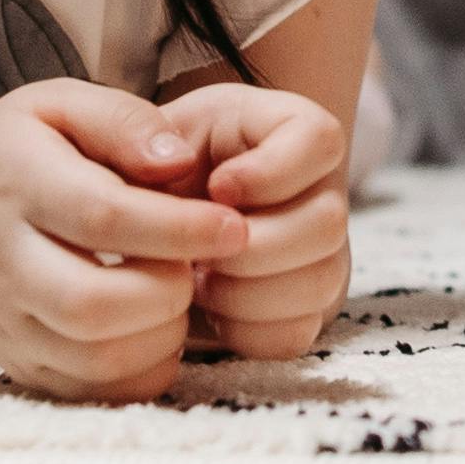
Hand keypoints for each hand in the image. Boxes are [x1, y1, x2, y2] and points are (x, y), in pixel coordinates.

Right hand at [0, 81, 250, 401]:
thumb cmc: (20, 157)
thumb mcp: (59, 107)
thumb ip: (122, 121)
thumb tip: (181, 162)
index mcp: (15, 184)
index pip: (102, 217)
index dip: (179, 228)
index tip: (234, 228)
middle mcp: (2, 261)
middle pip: (91, 303)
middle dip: (168, 291)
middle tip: (196, 267)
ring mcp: (7, 323)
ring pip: (95, 357)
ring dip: (162, 333)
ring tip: (177, 295)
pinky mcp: (22, 365)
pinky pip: (93, 390)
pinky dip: (144, 369)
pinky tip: (156, 328)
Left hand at [159, 82, 352, 361]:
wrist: (143, 226)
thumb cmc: (142, 172)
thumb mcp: (135, 137)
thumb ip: (140, 135)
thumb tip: (177, 163)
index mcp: (287, 130)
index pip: (320, 139)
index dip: (273, 171)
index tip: (216, 188)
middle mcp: (320, 192)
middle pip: (329, 222)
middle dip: (252, 246)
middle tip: (200, 250)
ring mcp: (324, 255)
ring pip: (319, 283)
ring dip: (245, 291)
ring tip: (198, 279)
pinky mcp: (307, 310)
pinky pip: (295, 333)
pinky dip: (245, 330)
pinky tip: (211, 309)